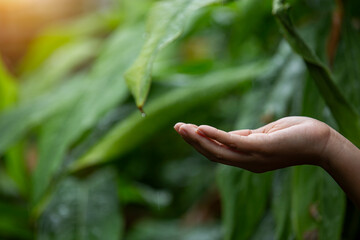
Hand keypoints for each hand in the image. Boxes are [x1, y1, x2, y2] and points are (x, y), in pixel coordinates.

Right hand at [174, 116, 331, 172]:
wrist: (322, 141)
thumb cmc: (295, 135)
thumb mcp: (264, 135)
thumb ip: (246, 137)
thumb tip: (227, 135)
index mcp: (247, 159)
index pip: (218, 152)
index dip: (199, 143)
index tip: (185, 130)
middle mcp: (248, 162)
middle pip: (213, 154)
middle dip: (192, 142)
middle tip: (176, 128)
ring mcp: (254, 157)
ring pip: (219, 151)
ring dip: (197, 140)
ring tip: (182, 128)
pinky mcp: (262, 148)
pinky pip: (234, 143)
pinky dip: (215, 136)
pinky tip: (201, 128)